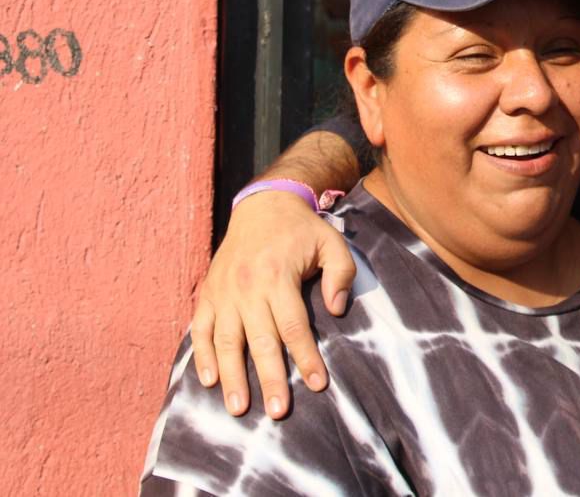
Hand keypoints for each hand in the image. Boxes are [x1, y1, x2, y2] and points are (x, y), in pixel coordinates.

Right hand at [189, 190, 355, 418]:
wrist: (263, 205)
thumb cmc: (303, 230)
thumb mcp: (332, 242)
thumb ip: (341, 274)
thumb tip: (337, 311)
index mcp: (278, 276)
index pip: (294, 326)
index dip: (305, 358)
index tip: (318, 384)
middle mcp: (247, 287)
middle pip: (260, 341)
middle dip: (270, 379)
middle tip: (279, 412)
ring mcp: (223, 292)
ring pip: (226, 341)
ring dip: (232, 377)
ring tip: (239, 408)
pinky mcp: (208, 294)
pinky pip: (200, 329)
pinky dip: (202, 355)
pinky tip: (209, 380)